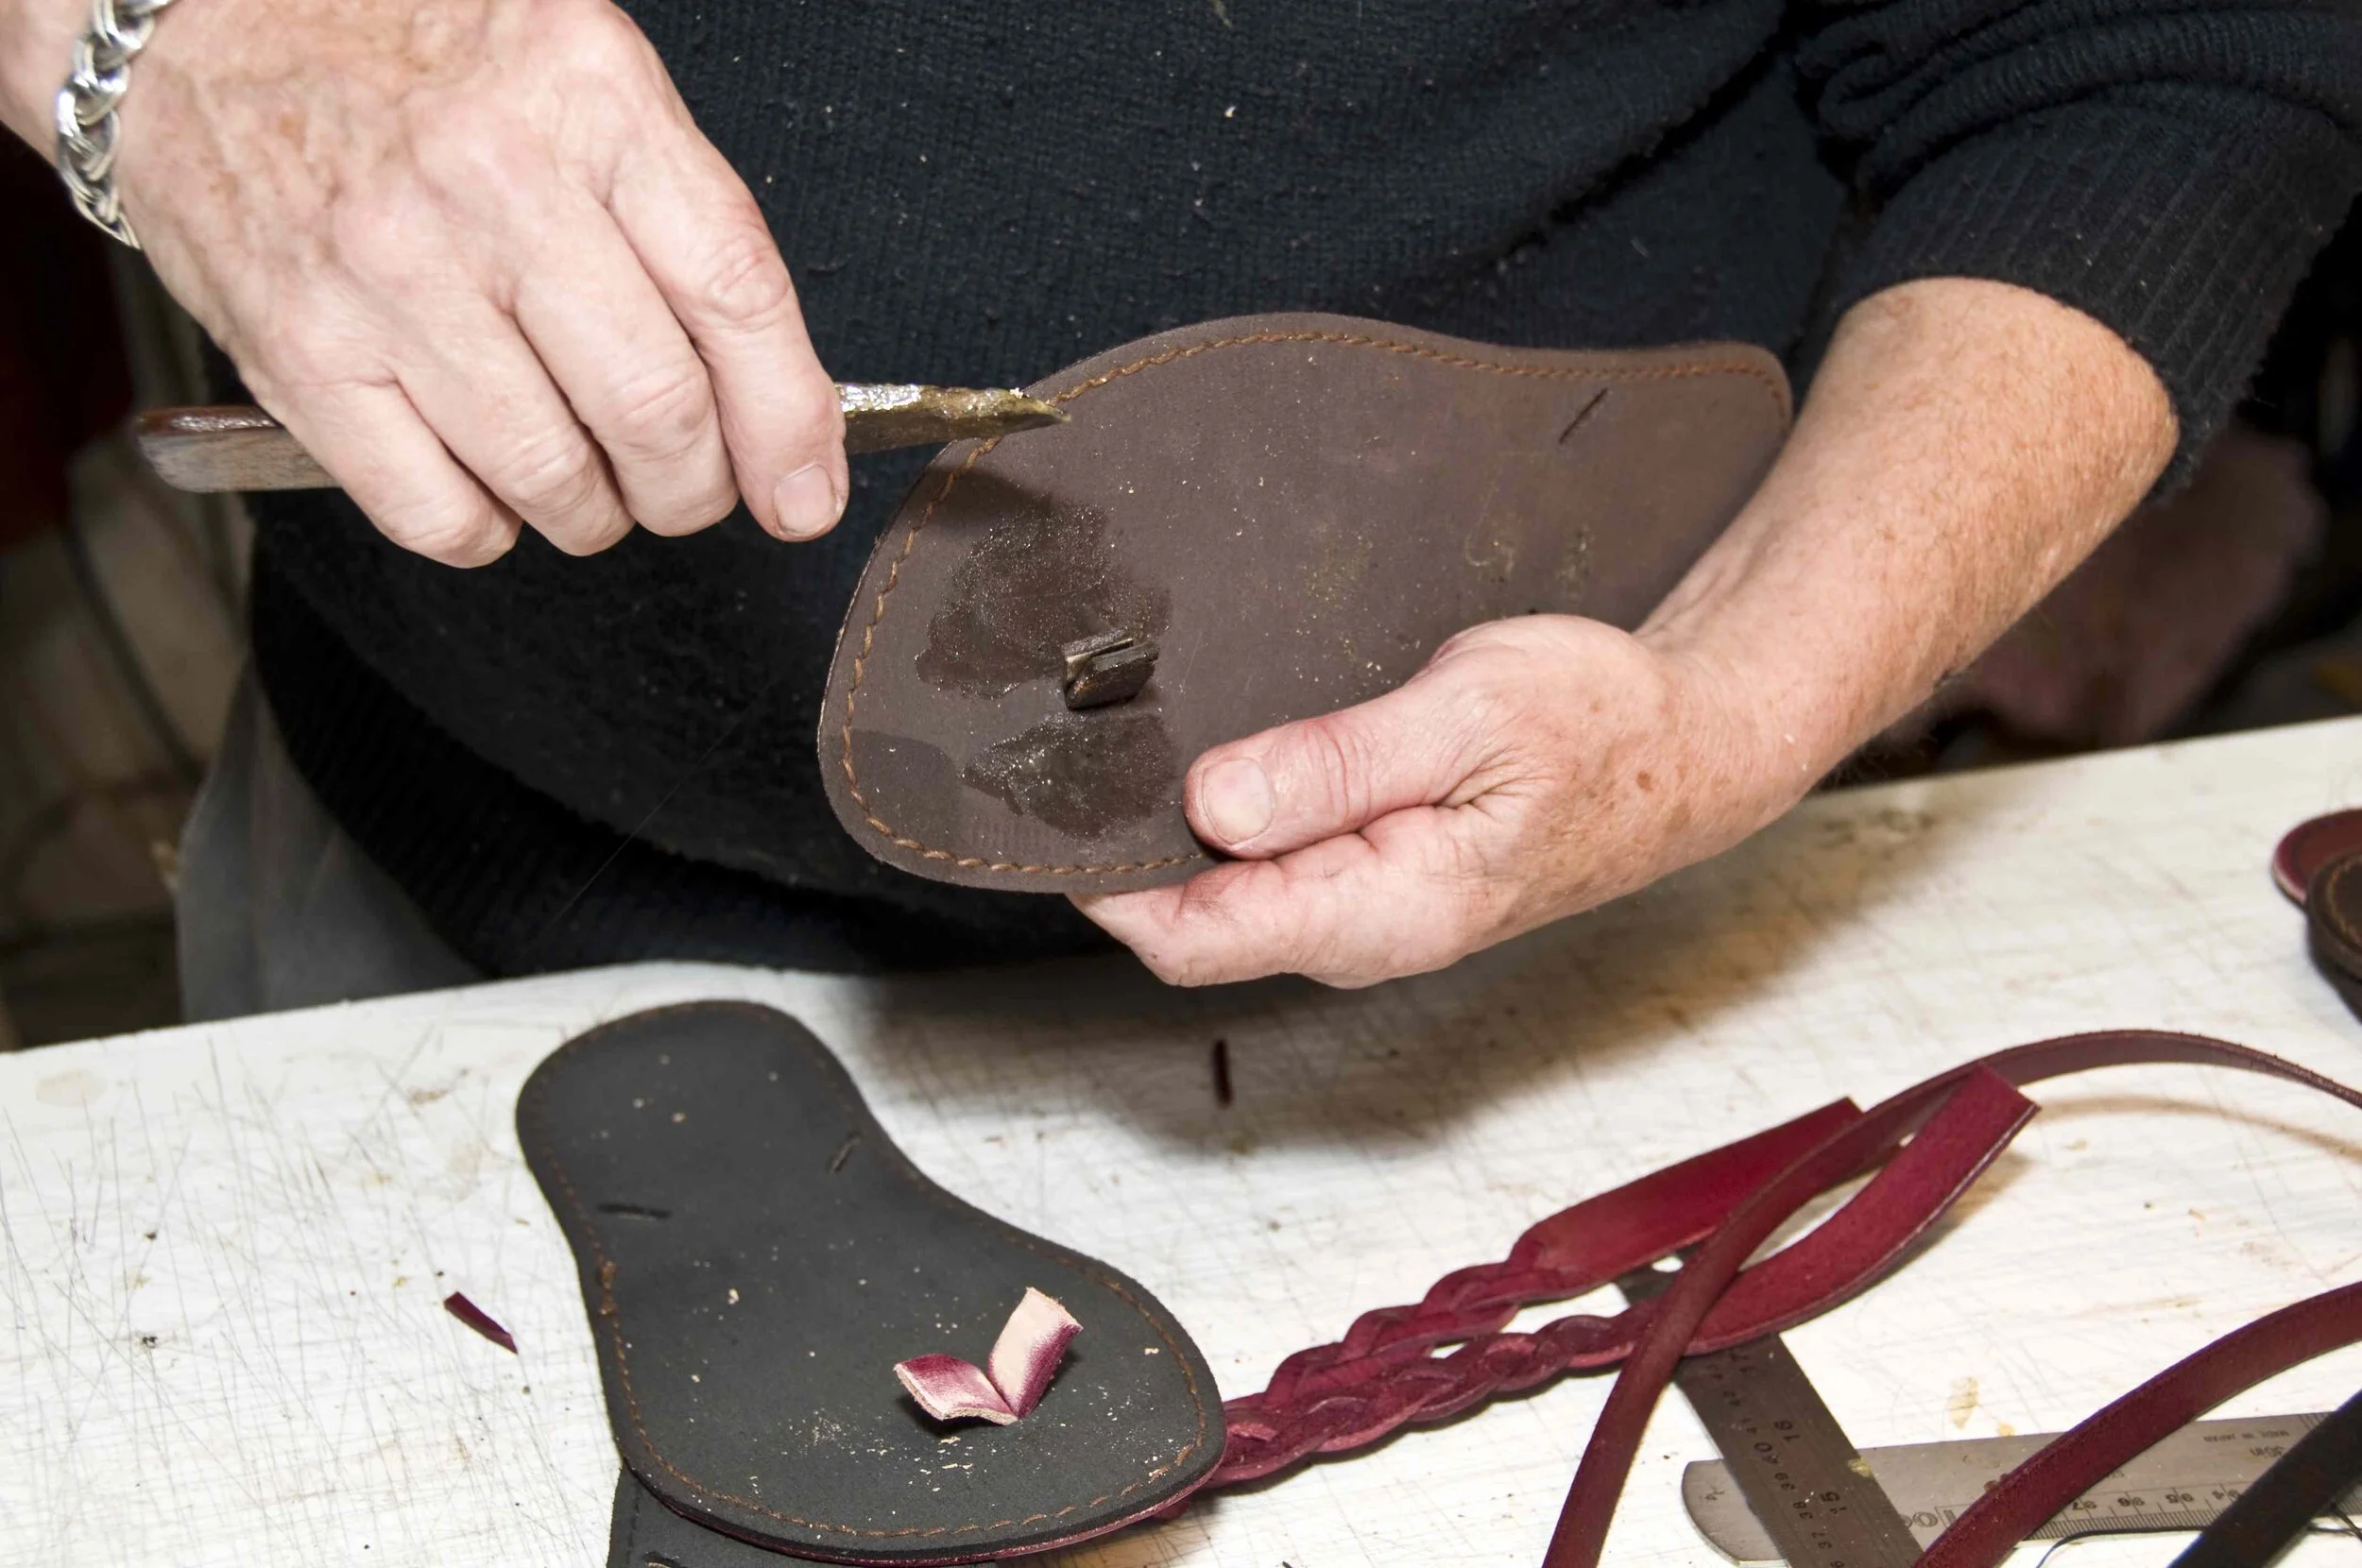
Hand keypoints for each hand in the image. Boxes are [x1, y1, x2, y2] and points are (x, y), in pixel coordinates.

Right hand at [37, 0, 845, 563]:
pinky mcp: (301, 350)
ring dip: (597, 512)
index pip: (734, 293)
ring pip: (555, 479)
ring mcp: (387, 272)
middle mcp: (489, 181)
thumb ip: (686, 220)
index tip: (803, 495)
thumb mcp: (583, 75)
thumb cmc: (420, 53)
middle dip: (695, 487)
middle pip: (655, 408)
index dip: (788, 423)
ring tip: (589, 478)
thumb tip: (787, 412)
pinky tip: (489, 482)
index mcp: (587, 98)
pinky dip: (489, 528)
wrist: (201, 15)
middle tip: (685, 485)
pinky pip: (438, 514)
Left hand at [1076, 617, 1786, 987]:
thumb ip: (1337, 765)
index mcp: (1383, 911)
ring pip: (1229, 889)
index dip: (1104, 884)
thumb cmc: (1601, 727)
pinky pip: (1271, 863)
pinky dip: (1228, 815)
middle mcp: (1362, 930)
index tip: (1052, 806)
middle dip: (1126, 849)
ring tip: (1138, 736)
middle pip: (1194, 920)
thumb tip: (1212, 805)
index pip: (1194, 940)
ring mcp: (1365, 907)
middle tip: (1079, 745)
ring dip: (1175, 829)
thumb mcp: (1467, 718)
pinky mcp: (1373, 873)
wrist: (1689, 744)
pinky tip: (1217, 755)